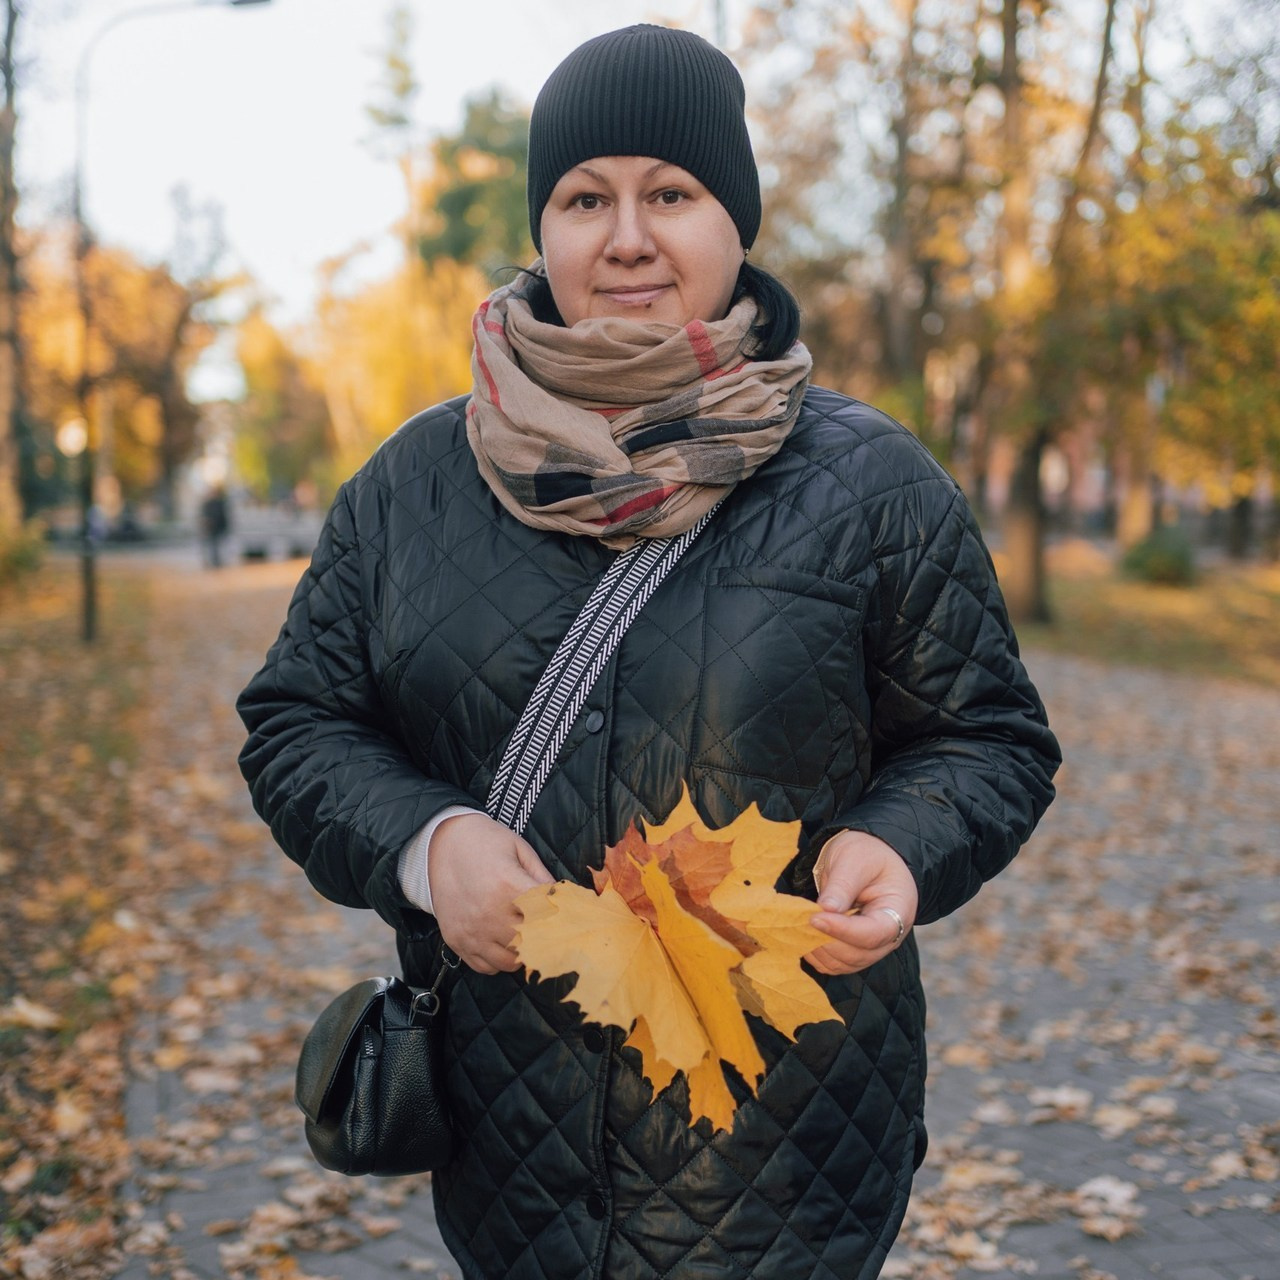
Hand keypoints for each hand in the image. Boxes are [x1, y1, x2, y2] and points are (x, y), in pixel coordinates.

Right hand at [428, 813, 554, 974]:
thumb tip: (564, 901)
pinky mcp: (456, 941)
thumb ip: (543, 877)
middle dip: (545, 937)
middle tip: (549, 927)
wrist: (440, 843)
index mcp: (508, 887)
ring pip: (510, 962)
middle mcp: (489, 914)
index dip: (562, 915)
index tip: (566, 912)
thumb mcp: (520, 849)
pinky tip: (503, 942)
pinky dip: (498, 961)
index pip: (548, 915)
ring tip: (525, 935)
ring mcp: (471, 932)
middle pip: (532, 943)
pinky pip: (485, 967)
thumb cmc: (485, 842)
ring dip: (523, 953)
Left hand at [806, 830, 918, 974]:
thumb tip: (825, 910)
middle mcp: (889, 936)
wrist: (866, 857)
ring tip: (799, 924)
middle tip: (801, 918)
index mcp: (898, 910)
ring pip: (843, 963)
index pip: (873, 933)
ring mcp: (872, 947)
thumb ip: (843, 885)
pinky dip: (815, 955)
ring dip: (818, 949)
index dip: (843, 930)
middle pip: (857, 954)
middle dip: (826, 940)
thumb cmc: (866, 853)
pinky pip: (834, 964)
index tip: (815, 918)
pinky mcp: (854, 951)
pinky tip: (802, 934)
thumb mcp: (855, 859)